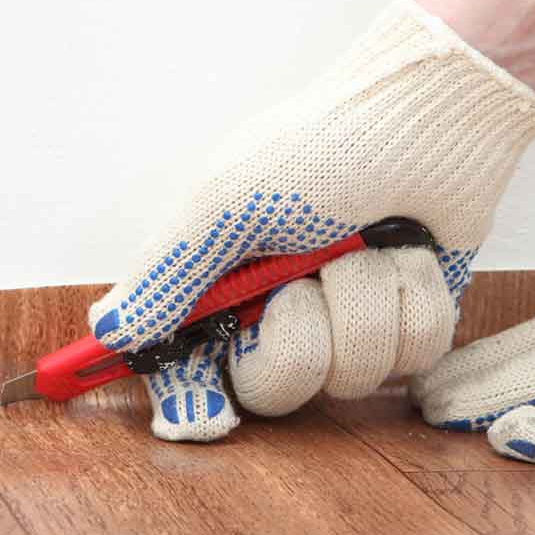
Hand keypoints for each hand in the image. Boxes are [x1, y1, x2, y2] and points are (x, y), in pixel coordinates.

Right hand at [91, 0, 534, 440]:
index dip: (191, 398)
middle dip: (301, 331)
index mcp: (222, 281)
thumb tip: (108, 332)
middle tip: (305, 275)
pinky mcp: (410, 319)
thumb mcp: (226, 204)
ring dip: (364, 300)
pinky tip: (408, 254)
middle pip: (275, 388)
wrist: (426, 118)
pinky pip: (412, 354)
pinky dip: (412, 299)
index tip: (204, 416)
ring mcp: (348, 318)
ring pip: (354, 374)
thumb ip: (168, 275)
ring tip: (365, 244)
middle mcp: (281, 309)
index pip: (187, 366)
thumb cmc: (321, 146)